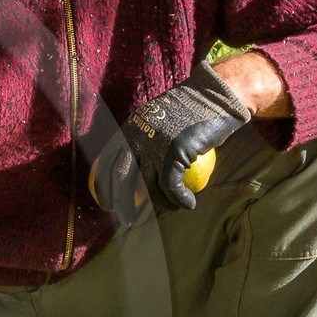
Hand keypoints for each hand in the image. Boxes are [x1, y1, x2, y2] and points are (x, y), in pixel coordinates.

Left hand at [89, 61, 250, 224]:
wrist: (213, 96)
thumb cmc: (190, 108)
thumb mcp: (157, 117)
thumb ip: (143, 137)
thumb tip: (137, 164)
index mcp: (128, 129)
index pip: (106, 162)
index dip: (103, 186)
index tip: (107, 204)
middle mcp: (136, 137)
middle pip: (119, 178)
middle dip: (119, 203)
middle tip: (127, 220)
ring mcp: (153, 145)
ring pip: (146, 186)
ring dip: (156, 205)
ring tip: (168, 210)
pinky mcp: (173, 153)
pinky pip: (172, 186)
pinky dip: (179, 199)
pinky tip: (188, 204)